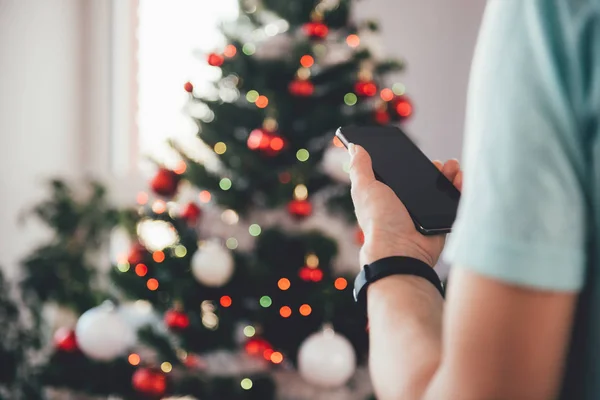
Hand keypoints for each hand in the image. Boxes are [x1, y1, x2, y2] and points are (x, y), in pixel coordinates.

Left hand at [348, 143, 462, 266]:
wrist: (401, 249)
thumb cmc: (379, 221)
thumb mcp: (365, 188)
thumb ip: (360, 168)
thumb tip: (354, 147)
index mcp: (386, 195)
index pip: (399, 174)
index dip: (406, 161)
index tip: (413, 151)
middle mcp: (405, 204)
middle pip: (423, 179)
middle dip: (432, 167)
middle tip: (436, 164)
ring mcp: (424, 213)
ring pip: (440, 188)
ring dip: (448, 174)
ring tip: (452, 168)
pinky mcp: (440, 221)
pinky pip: (454, 201)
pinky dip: (460, 188)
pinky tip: (459, 179)